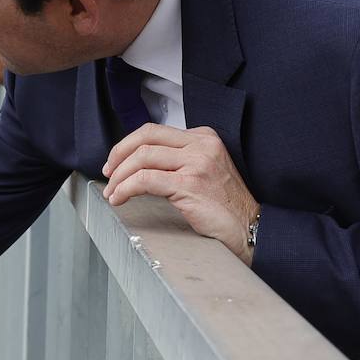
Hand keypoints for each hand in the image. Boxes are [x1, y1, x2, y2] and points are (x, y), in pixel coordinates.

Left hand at [102, 125, 259, 262]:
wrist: (251, 228)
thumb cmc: (225, 205)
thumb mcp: (203, 170)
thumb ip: (177, 159)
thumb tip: (137, 162)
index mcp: (203, 137)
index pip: (153, 131)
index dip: (127, 145)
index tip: (115, 162)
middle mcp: (202, 144)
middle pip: (145, 138)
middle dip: (118, 155)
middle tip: (108, 174)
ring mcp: (197, 163)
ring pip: (141, 158)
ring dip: (119, 177)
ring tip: (112, 192)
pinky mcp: (190, 184)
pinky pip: (145, 180)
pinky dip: (125, 188)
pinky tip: (120, 198)